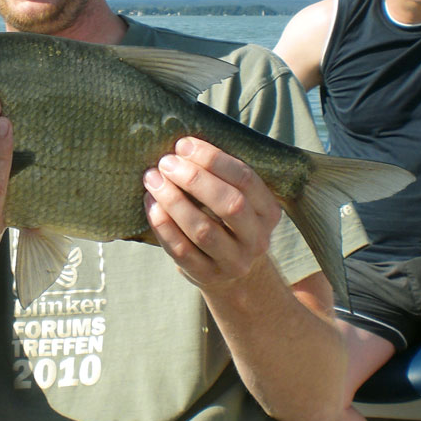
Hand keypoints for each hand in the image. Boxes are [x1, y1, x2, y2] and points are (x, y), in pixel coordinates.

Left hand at [142, 137, 281, 286]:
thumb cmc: (229, 222)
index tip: (184, 145)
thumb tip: (183, 145)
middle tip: (166, 162)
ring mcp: (234, 262)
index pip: (246, 179)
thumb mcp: (240, 200)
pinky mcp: (207, 275)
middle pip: (229, 205)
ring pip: (203, 230)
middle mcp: (257, 239)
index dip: (213, 159)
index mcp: (269, 212)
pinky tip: (151, 204)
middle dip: (194, 179)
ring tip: (153, 179)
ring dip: (173, 200)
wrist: (235, 276)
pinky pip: (182, 250)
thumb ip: (222, 177)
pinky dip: (163, 225)